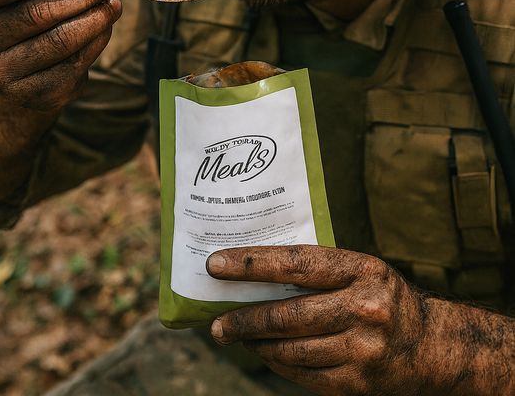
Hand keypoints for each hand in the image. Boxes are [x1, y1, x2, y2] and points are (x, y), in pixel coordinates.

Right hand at [0, 0, 121, 112]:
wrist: (22, 62)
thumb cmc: (24, 4)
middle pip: (36, 13)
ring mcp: (0, 73)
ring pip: (59, 40)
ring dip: (95, 19)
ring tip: (112, 5)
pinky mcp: (30, 94)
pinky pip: (72, 65)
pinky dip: (96, 42)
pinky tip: (104, 28)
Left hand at [206, 245, 435, 395]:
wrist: (431, 344)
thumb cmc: (382, 296)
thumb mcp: (361, 269)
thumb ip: (319, 271)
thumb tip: (255, 273)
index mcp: (363, 270)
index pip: (296, 264)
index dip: (252, 264)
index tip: (216, 265)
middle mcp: (365, 309)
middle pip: (288, 315)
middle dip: (244, 319)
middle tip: (216, 323)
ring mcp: (362, 350)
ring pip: (291, 350)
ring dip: (257, 344)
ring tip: (236, 336)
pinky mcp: (357, 384)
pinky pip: (303, 375)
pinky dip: (278, 364)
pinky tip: (265, 353)